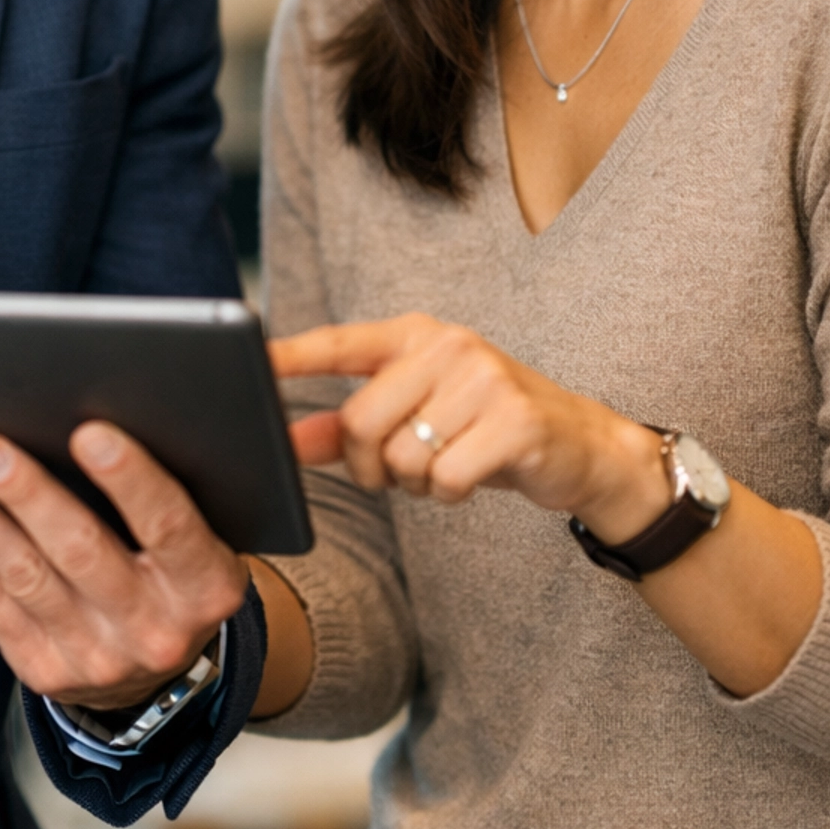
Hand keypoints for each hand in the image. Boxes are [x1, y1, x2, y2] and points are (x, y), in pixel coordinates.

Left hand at [0, 422, 247, 710]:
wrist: (158, 667)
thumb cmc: (174, 568)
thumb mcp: (205, 532)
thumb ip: (174, 484)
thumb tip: (110, 407)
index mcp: (206, 584)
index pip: (169, 525)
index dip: (130, 478)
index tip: (89, 431)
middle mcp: (155, 628)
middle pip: (81, 551)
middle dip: (26, 493)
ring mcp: (97, 656)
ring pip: (24, 577)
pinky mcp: (46, 670)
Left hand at [271, 316, 669, 540]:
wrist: (579, 445)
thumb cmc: (483, 428)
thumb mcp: (415, 417)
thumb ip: (346, 429)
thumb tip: (282, 441)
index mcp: (415, 335)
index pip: (341, 343)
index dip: (292, 355)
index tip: (250, 359)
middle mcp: (447, 345)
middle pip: (362, 421)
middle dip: (371, 466)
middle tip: (400, 472)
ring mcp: (484, 378)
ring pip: (402, 457)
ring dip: (416, 483)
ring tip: (446, 466)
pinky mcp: (515, 419)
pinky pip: (446, 477)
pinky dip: (450, 493)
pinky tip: (472, 477)